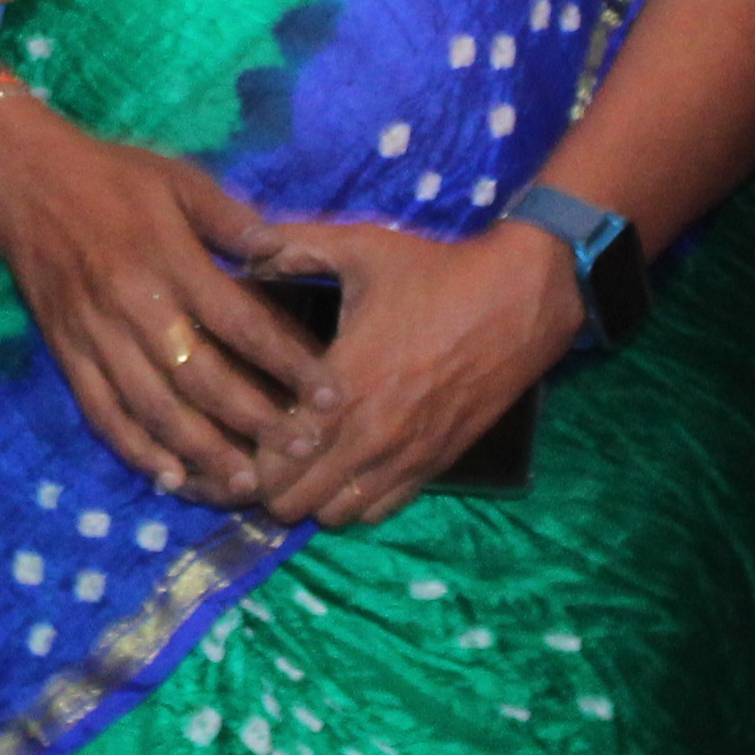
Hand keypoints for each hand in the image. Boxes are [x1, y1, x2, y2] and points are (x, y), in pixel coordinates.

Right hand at [0, 101, 320, 500]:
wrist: (21, 179)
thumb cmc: (110, 174)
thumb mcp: (178, 179)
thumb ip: (231, 218)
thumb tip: (282, 254)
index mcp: (169, 259)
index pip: (240, 324)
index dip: (288, 364)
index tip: (329, 395)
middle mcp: (134, 305)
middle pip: (202, 379)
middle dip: (256, 421)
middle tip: (301, 450)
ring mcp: (96, 335)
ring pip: (154, 407)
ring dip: (202, 450)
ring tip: (244, 481)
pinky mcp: (65, 353)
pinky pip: (102, 412)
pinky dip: (135, 449)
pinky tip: (170, 476)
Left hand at [237, 215, 583, 525]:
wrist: (521, 298)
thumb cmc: (436, 271)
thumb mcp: (360, 245)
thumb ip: (293, 243)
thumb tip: (244, 240)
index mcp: (342, 384)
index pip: (274, 456)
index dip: (245, 458)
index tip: (232, 441)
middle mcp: (371, 434)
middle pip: (298, 498)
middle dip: (270, 485)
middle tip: (258, 459)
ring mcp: (406, 455)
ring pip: (338, 514)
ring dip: (312, 498)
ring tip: (299, 469)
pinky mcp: (436, 464)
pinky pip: (380, 511)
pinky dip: (354, 503)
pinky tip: (344, 475)